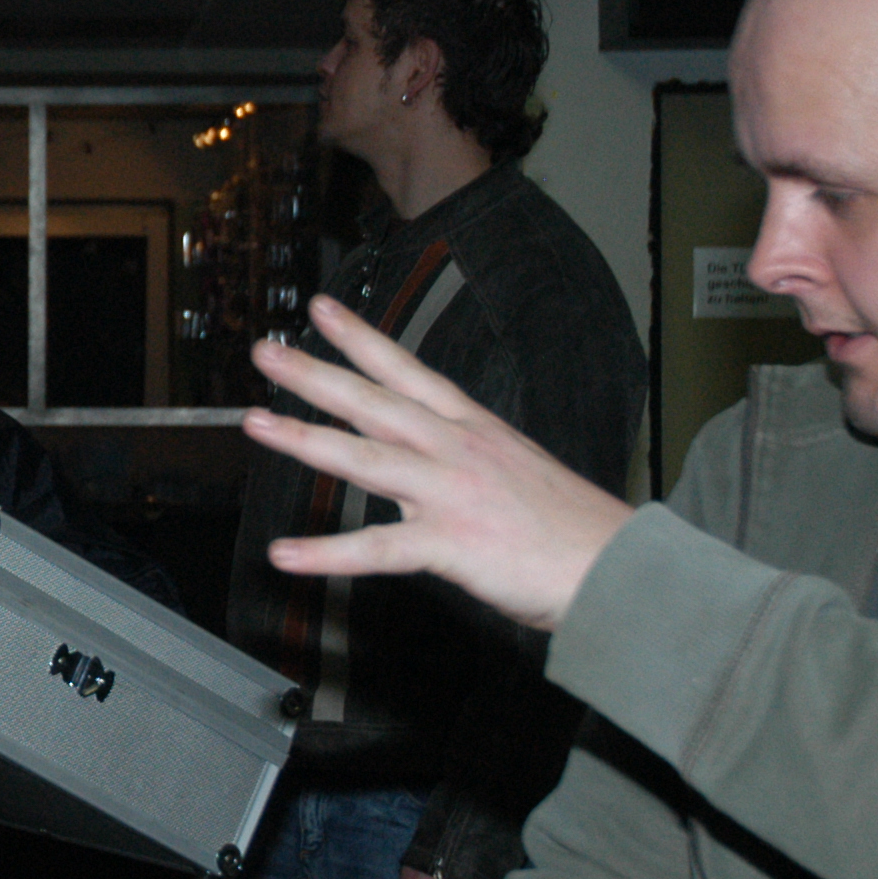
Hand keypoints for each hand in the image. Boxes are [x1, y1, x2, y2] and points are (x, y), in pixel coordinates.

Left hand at [246, 298, 629, 633]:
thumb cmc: (571, 529)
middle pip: (374, 401)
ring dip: (304, 439)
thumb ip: (461, 464)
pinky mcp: (452, 543)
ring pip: (364, 458)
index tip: (320, 309)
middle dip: (315, 373)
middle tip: (265, 351)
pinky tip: (284, 555)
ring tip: (255, 424)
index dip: (361, 337)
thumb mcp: (513, 473)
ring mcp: (452, 493)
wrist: (622, 569)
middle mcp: (457, 450)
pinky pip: (376, 549)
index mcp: (473, 429)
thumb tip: (420, 471)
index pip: (406, 371)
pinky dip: (326, 553)